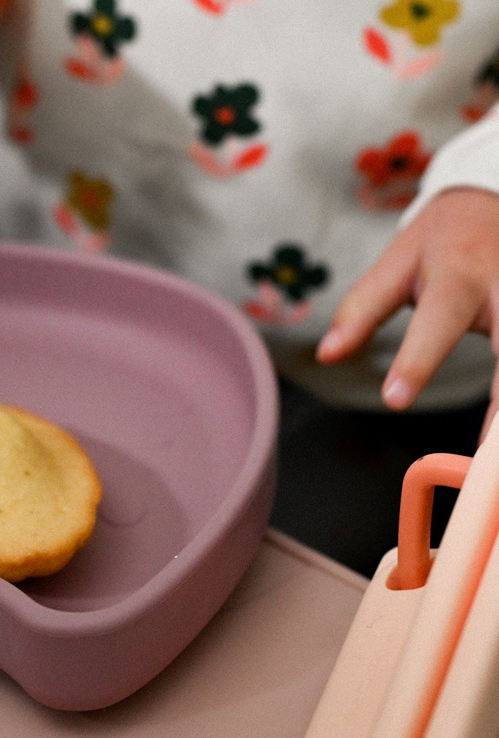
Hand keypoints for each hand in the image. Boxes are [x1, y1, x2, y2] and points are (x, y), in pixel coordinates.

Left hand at [317, 187, 498, 439]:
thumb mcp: (396, 263)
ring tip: (496, 468)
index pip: (436, 321)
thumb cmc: (441, 240)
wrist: (494, 198)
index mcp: (458, 275)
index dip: (416, 361)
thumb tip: (327, 354)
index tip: (394, 399)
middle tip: (484, 459)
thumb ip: (362, 310)